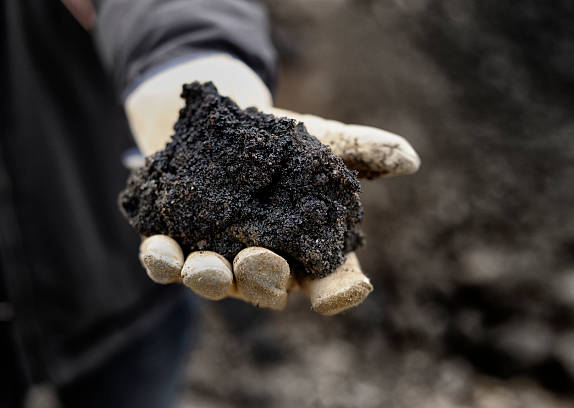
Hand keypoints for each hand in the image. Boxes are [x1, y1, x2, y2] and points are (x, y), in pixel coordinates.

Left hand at [125, 54, 419, 314]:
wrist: (218, 125)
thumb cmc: (279, 143)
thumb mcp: (320, 141)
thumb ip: (360, 150)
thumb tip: (409, 159)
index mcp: (305, 250)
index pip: (330, 280)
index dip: (338, 290)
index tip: (343, 290)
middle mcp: (264, 264)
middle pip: (268, 287)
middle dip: (263, 278)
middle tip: (258, 259)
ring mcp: (219, 260)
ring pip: (216, 282)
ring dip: (209, 279)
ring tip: (203, 266)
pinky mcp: (176, 247)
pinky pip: (167, 264)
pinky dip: (163, 261)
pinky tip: (159, 249)